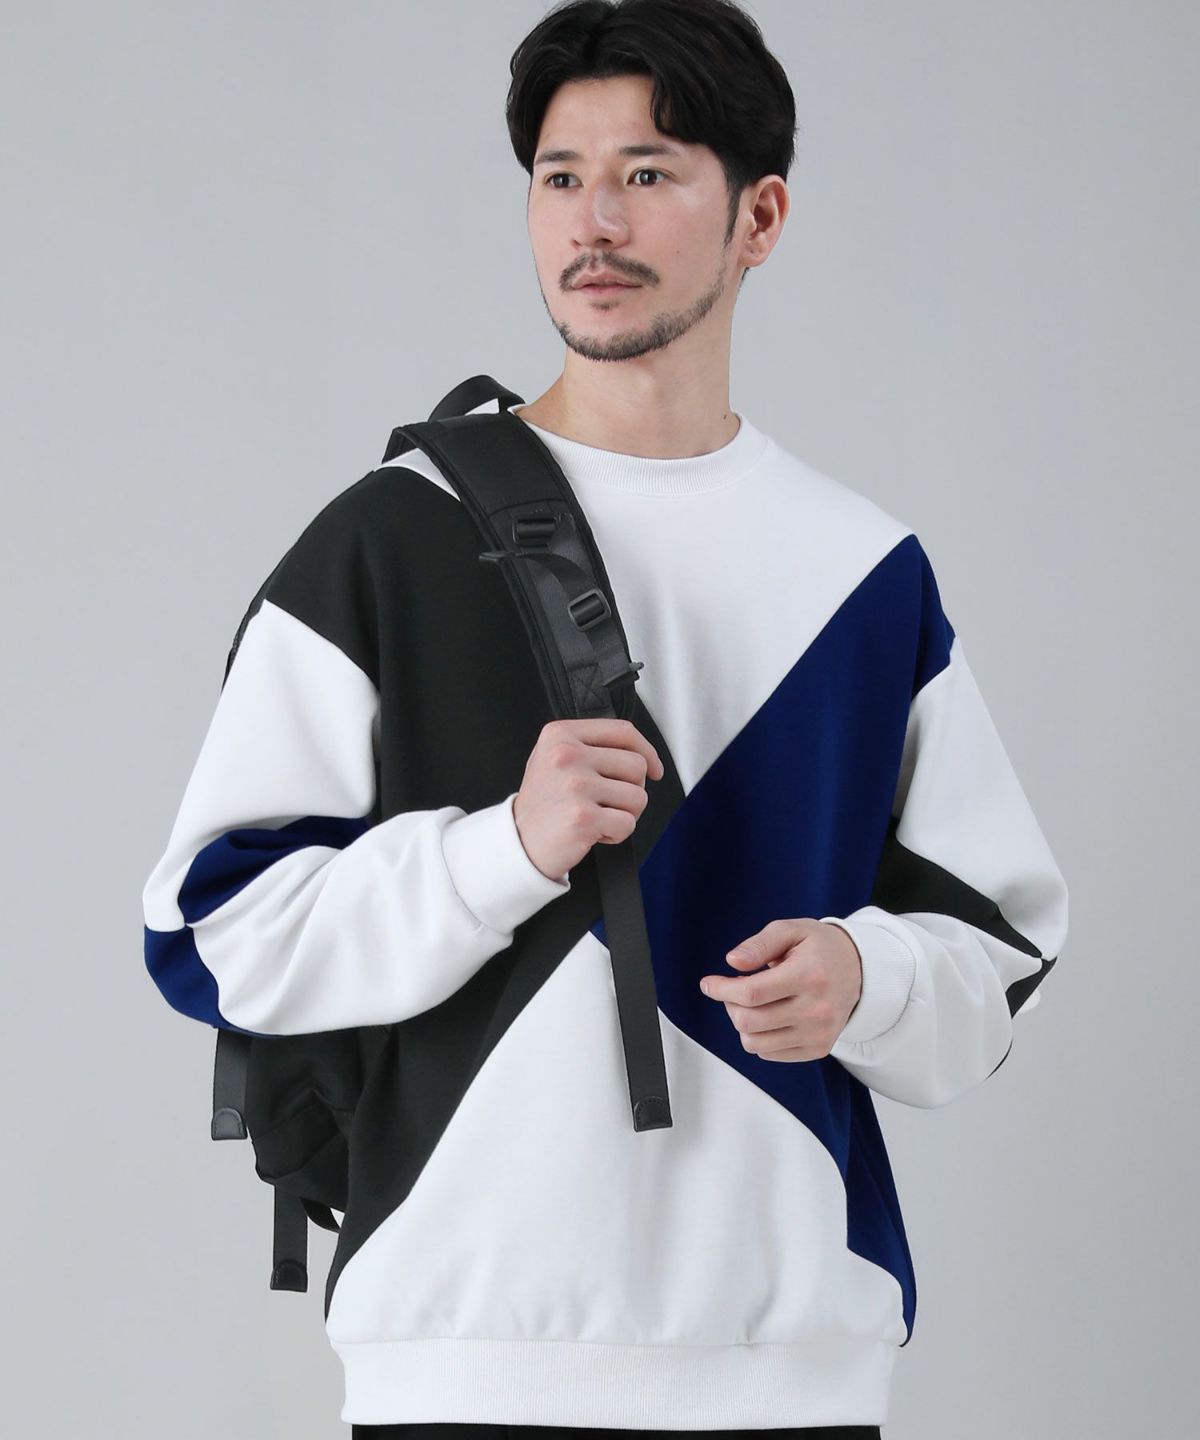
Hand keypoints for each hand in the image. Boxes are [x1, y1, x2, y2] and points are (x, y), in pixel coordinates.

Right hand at [512, 718, 663, 881]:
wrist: (520, 843)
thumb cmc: (545, 802)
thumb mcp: (555, 757)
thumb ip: (592, 745)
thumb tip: (644, 755)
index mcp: (561, 734)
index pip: (623, 730)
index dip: (648, 750)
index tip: (654, 768)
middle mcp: (566, 755)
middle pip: (636, 765)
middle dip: (632, 788)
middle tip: (608, 802)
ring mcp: (575, 786)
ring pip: (638, 796)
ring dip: (625, 813)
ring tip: (598, 817)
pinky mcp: (582, 817)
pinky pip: (627, 823)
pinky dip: (616, 834)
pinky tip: (594, 832)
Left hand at [698, 918, 862, 1060]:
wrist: (858, 970)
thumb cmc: (819, 948)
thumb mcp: (790, 930)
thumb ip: (759, 944)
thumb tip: (733, 961)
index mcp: (809, 975)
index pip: (752, 993)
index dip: (722, 989)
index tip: (708, 984)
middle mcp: (816, 1010)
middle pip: (749, 1021)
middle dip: (730, 1004)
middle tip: (735, 988)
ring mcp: (818, 1033)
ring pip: (754, 1042)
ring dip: (742, 1022)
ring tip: (754, 1001)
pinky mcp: (818, 1049)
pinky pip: (769, 1053)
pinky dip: (759, 1036)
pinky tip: (770, 1014)